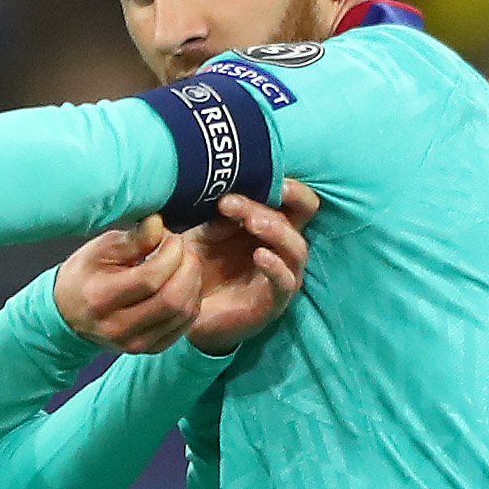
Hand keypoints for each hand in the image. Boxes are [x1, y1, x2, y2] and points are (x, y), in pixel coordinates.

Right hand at [52, 215, 203, 353]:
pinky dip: (191, 301)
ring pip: (182, 313)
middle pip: (172, 299)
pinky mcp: (149, 349)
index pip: (150, 278)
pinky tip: (184, 284)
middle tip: (185, 249)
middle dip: (188, 268)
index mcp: (101, 298)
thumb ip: (133, 238)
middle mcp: (118, 327)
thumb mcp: (101, 249)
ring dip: (193, 283)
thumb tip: (159, 224)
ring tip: (185, 264)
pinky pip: (183, 326)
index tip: (172, 238)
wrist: (69, 313)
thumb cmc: (85, 276)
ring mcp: (135, 343)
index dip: (170, 253)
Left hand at [182, 179, 318, 354]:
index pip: (293, 196)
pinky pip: (285, 282)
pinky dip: (276, 267)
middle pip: (303, 213)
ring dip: (276, 230)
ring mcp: (282, 274)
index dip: (283, 182)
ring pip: (297, 248)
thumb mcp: (200, 235)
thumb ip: (215, 218)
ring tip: (251, 222)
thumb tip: (227, 197)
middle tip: (242, 198)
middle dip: (282, 198)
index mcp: (270, 224)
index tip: (247, 173)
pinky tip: (259, 255)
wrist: (185, 314)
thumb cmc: (197, 267)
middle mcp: (282, 246)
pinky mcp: (274, 302)